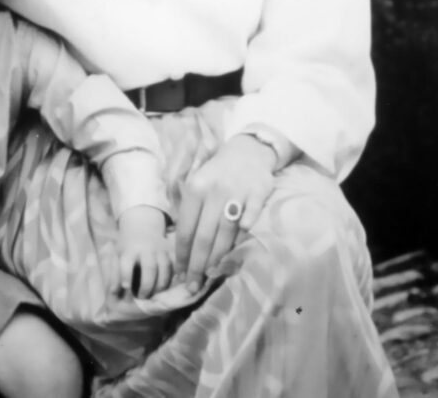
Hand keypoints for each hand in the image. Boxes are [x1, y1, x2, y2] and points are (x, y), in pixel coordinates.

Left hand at [115, 206, 171, 298]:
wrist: (143, 225)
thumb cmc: (128, 246)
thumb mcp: (118, 254)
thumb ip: (115, 273)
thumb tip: (113, 292)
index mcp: (130, 249)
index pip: (127, 262)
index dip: (126, 275)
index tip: (126, 286)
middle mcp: (147, 248)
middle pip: (149, 268)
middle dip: (146, 286)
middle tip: (142, 297)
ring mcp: (161, 249)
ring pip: (165, 269)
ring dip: (160, 286)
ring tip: (154, 296)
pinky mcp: (171, 251)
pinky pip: (175, 266)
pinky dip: (174, 278)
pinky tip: (169, 288)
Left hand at [176, 134, 275, 293]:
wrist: (247, 152)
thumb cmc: (217, 175)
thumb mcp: (198, 186)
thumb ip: (192, 213)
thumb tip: (183, 251)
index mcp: (195, 189)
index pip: (186, 229)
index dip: (182, 254)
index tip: (180, 274)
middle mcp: (214, 191)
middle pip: (203, 236)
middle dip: (197, 265)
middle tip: (192, 285)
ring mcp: (237, 192)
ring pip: (224, 233)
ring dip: (217, 258)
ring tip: (209, 277)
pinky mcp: (258, 194)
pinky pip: (249, 221)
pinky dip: (242, 237)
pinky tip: (236, 253)